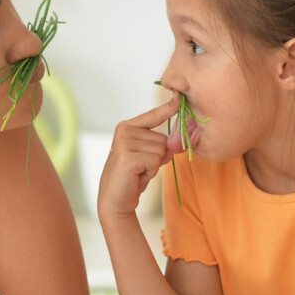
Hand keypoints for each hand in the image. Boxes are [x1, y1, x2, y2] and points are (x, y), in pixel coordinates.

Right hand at [97, 97, 178, 220]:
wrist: (115, 199)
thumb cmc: (132, 176)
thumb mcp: (147, 156)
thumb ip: (160, 145)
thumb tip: (176, 142)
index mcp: (127, 127)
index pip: (153, 115)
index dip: (168, 107)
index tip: (179, 95)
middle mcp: (124, 131)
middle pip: (163, 139)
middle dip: (158, 156)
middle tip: (141, 167)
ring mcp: (124, 143)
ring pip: (161, 150)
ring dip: (154, 166)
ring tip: (138, 171)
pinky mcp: (127, 157)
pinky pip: (155, 161)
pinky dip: (151, 172)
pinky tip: (137, 176)